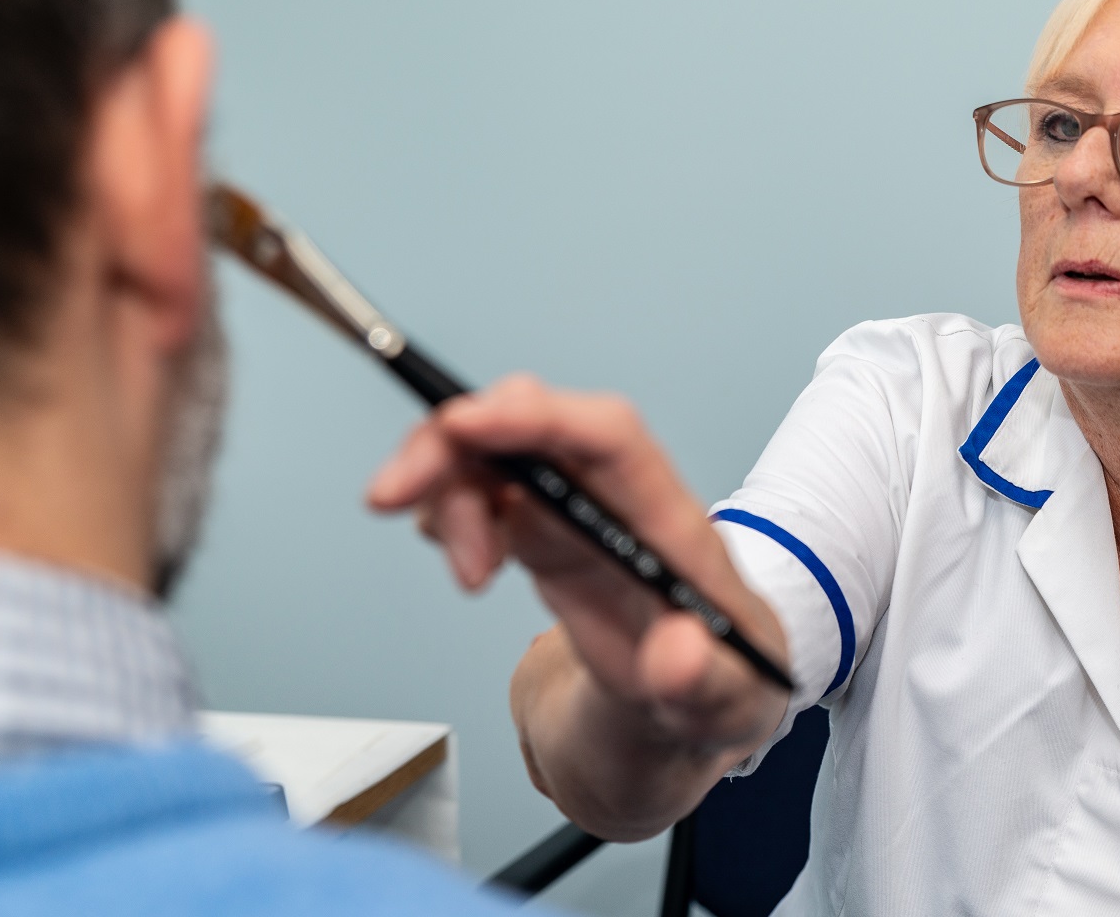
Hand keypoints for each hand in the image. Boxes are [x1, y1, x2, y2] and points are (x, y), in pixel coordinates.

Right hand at [367, 375, 788, 756]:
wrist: (697, 697)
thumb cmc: (722, 683)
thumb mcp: (730, 702)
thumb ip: (707, 682)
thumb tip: (677, 656)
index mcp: (669, 523)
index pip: (610, 438)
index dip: (539, 417)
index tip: (465, 424)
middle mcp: (614, 498)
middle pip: (529, 423)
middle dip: (452, 441)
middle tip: (390, 496)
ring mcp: (572, 508)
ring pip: (490, 451)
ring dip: (445, 493)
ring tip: (469, 577)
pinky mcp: (539, 530)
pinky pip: (476, 486)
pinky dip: (445, 510)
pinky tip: (465, 562)